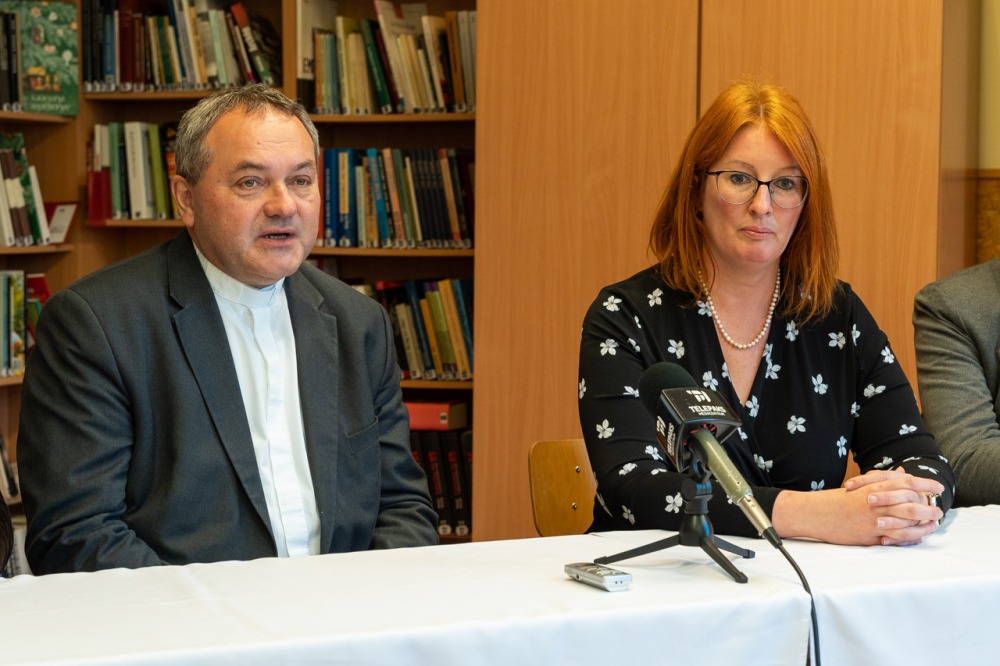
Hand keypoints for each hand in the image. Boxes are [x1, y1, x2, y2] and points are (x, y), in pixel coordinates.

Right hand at [772, 467, 944, 545]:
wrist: (816, 513)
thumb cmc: (837, 500)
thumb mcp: (860, 486)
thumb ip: (883, 480)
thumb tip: (901, 473)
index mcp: (874, 486)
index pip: (906, 482)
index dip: (925, 483)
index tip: (938, 487)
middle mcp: (876, 501)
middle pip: (911, 501)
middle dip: (929, 506)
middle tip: (939, 509)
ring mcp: (873, 518)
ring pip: (906, 520)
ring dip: (923, 523)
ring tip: (933, 524)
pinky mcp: (869, 534)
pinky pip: (895, 537)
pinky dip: (910, 537)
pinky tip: (918, 537)